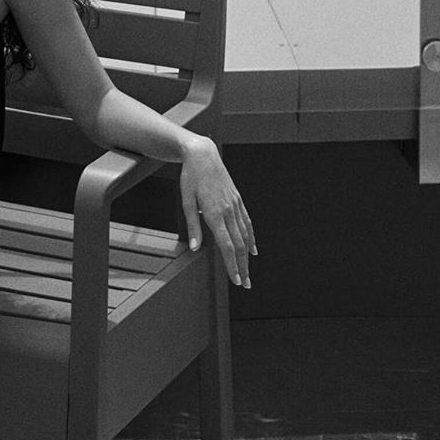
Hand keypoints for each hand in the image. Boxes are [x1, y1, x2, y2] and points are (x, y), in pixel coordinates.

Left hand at [178, 135, 256, 287]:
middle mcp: (228, 211)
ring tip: (248, 272)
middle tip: (245, 285)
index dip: (231, 265)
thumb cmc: (190, 177)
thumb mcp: (186, 200)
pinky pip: (247, 223)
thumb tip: (194, 248)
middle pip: (238, 245)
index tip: (235, 280)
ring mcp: (235, 205)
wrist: (202, 154)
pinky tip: (253, 249)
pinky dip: (251, 238)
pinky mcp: (238, 200)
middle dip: (242, 267)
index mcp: (214, 212)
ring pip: (244, 236)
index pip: (226, 245)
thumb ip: (192, 226)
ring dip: (247, 257)